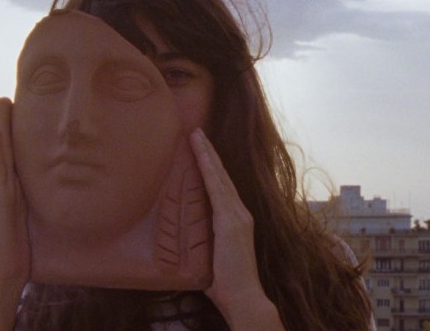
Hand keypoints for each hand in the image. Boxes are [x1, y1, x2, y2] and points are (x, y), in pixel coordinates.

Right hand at [0, 97, 28, 330]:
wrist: (4, 272)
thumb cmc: (20, 253)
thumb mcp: (36, 225)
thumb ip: (42, 211)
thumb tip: (63, 203)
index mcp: (15, 193)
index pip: (16, 160)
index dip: (17, 139)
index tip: (19, 116)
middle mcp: (5, 188)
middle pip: (6, 150)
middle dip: (6, 125)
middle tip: (6, 99)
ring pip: (0, 153)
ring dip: (0, 127)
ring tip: (1, 103)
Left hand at [189, 128, 283, 329]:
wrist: (244, 297)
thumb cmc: (226, 284)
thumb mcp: (212, 256)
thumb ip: (204, 241)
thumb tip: (185, 238)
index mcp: (236, 220)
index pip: (222, 186)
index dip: (212, 166)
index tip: (201, 148)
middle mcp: (241, 213)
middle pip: (222, 175)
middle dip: (209, 152)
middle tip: (195, 131)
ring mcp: (237, 216)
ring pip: (219, 177)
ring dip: (207, 154)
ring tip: (195, 135)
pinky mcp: (230, 221)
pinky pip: (216, 189)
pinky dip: (208, 169)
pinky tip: (200, 155)